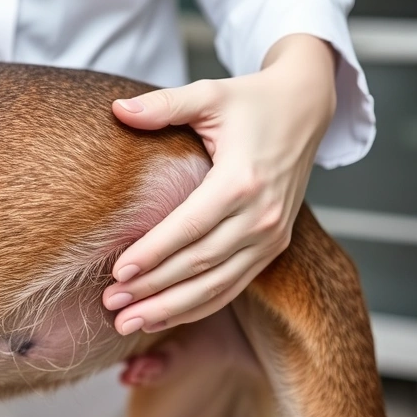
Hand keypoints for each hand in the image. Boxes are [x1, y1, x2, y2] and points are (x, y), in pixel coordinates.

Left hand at [103, 34, 336, 334]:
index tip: (118, 271)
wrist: (305, 109)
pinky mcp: (273, 246)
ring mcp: (271, 235)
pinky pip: (232, 285)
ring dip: (171, 308)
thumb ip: (162, 105)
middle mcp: (262, 214)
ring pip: (217, 284)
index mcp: (243, 179)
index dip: (154, 252)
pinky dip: (197, 306)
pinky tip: (161, 317)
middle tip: (111, 305)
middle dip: (153, 289)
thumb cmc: (250, 101)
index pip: (191, 226)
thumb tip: (117, 108)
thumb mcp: (208, 94)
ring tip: (128, 322)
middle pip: (201, 263)